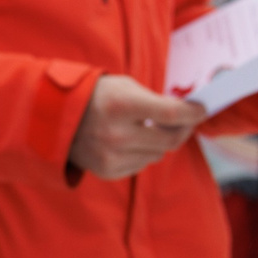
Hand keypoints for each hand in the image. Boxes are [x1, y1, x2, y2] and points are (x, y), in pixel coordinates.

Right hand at [67, 74, 205, 179]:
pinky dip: (143, 153)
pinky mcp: (108, 171)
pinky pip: (142, 164)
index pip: (170, 113)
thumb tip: (187, 115)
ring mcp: (111, 155)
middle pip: (169, 139)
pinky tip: (129, 141)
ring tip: (147, 128)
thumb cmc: (97, 97)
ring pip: (158, 153)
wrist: (55, 119)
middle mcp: (117, 133)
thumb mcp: (124, 87)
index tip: (203, 110)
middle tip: (186, 120)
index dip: (192, 113)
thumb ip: (155, 101)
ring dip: (160, 141)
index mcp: (121, 105)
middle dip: (182, 128)